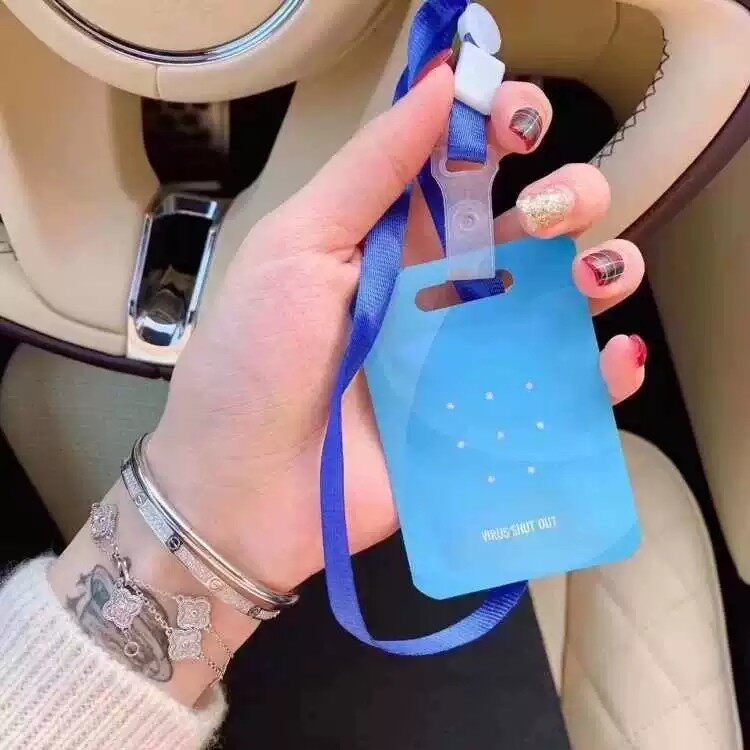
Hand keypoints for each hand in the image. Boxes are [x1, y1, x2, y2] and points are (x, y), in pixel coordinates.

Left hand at [149, 64, 646, 598]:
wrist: (241, 493)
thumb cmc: (252, 363)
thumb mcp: (295, 250)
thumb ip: (369, 172)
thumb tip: (438, 84)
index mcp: (391, 244)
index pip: (462, 172)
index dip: (500, 135)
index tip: (523, 119)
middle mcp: (435, 295)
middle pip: (522, 234)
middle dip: (562, 201)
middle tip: (559, 207)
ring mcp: (464, 362)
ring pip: (553, 306)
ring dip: (598, 275)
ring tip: (604, 273)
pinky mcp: (480, 425)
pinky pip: (555, 395)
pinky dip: (599, 377)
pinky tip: (615, 360)